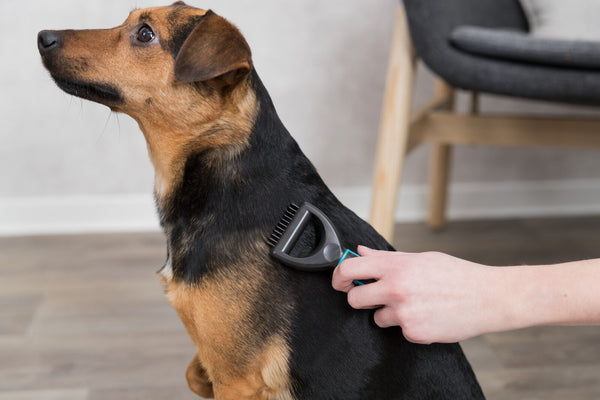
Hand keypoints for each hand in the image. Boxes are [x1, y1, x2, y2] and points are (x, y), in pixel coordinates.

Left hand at [332, 246, 504, 343]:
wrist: (488, 297)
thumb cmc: (456, 275)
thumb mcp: (420, 259)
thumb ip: (386, 258)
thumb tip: (360, 251)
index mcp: (396, 266)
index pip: (350, 269)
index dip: (338, 276)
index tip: (340, 281)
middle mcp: (396, 288)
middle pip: (354, 299)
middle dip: (360, 298)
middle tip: (374, 296)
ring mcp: (404, 312)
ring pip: (377, 317)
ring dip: (388, 313)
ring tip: (415, 303)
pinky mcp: (413, 332)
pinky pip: (398, 330)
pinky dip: (408, 325)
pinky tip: (427, 315)